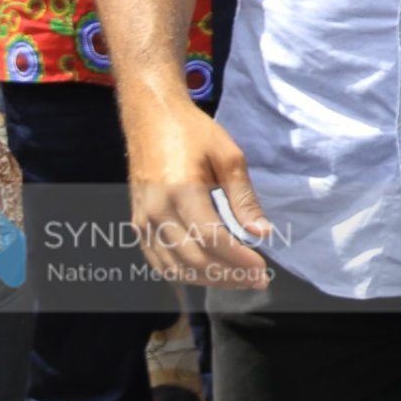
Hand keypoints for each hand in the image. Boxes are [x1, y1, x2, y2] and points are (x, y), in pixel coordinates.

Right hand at [123, 93, 272, 289]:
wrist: (151, 119)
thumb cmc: (193, 133)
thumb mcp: (229, 157)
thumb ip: (244, 198)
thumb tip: (262, 233)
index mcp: (180, 190)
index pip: (212, 238)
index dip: (239, 259)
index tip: (263, 269)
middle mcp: (156, 210)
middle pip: (194, 259)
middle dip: (229, 275)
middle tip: (257, 281)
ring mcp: (142, 220)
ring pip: (175, 267)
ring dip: (209, 280)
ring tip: (238, 280)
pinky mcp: (137, 224)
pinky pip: (159, 261)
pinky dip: (184, 274)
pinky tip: (208, 274)